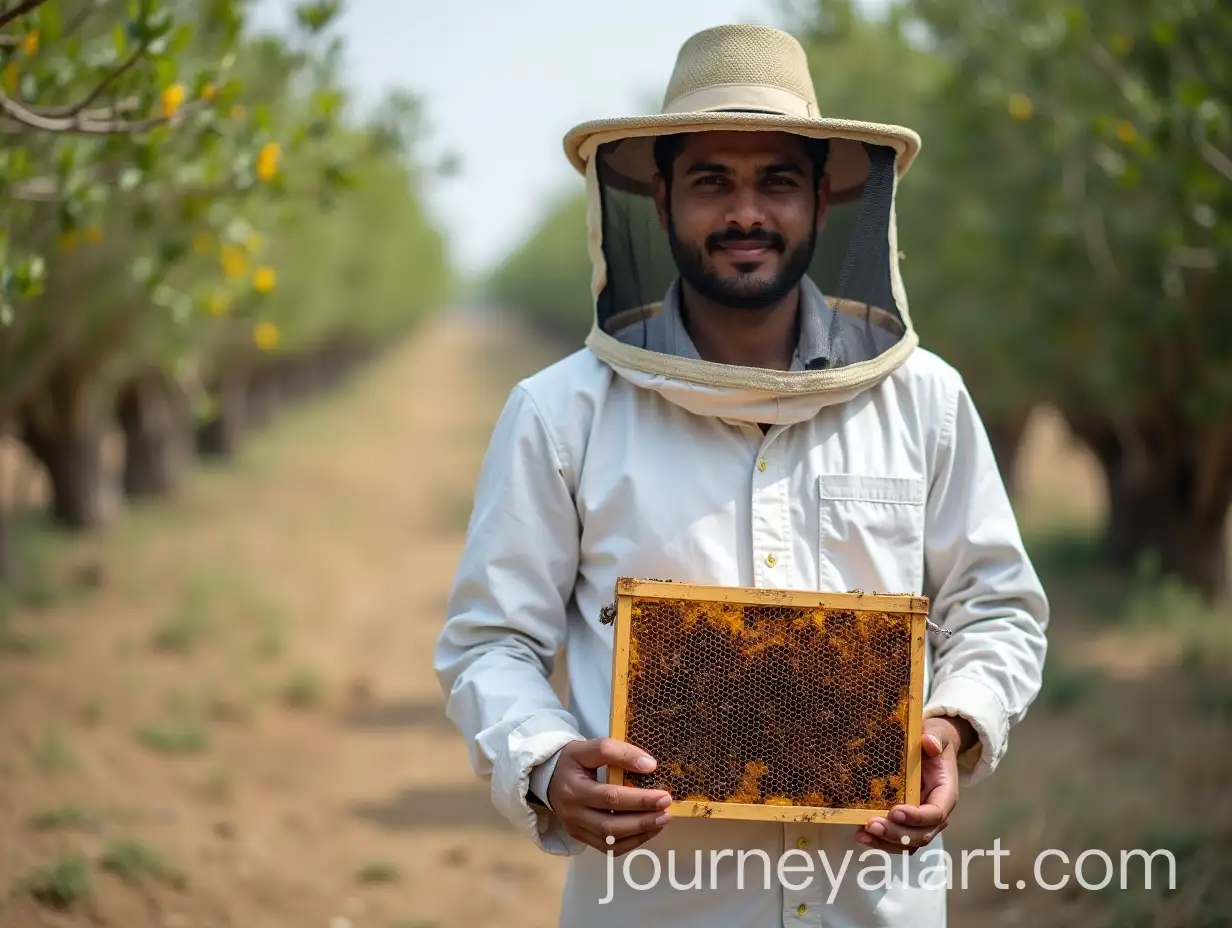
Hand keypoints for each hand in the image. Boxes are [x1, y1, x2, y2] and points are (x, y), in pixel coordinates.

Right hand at [546, 737, 672, 855]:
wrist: (548, 778)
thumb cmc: (573, 761)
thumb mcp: (588, 748)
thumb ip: (616, 752)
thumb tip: (649, 765)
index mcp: (574, 787)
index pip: (607, 792)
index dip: (636, 794)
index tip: (657, 779)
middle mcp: (573, 812)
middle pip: (610, 820)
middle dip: (642, 815)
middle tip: (666, 803)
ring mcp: (576, 829)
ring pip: (611, 839)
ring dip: (641, 831)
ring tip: (663, 818)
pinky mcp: (582, 838)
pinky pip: (610, 848)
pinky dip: (633, 842)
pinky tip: (649, 829)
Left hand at [855, 716, 971, 853]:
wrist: (932, 748)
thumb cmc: (933, 742)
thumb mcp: (937, 734)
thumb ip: (936, 738)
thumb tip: (929, 742)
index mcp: (945, 795)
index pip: (935, 814)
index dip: (917, 817)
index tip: (895, 811)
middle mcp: (935, 813)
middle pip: (921, 835)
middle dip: (896, 833)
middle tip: (872, 825)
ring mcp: (921, 821)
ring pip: (908, 842)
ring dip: (885, 842)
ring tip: (862, 834)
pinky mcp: (907, 822)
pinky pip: (897, 839)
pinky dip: (880, 840)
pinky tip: (860, 833)